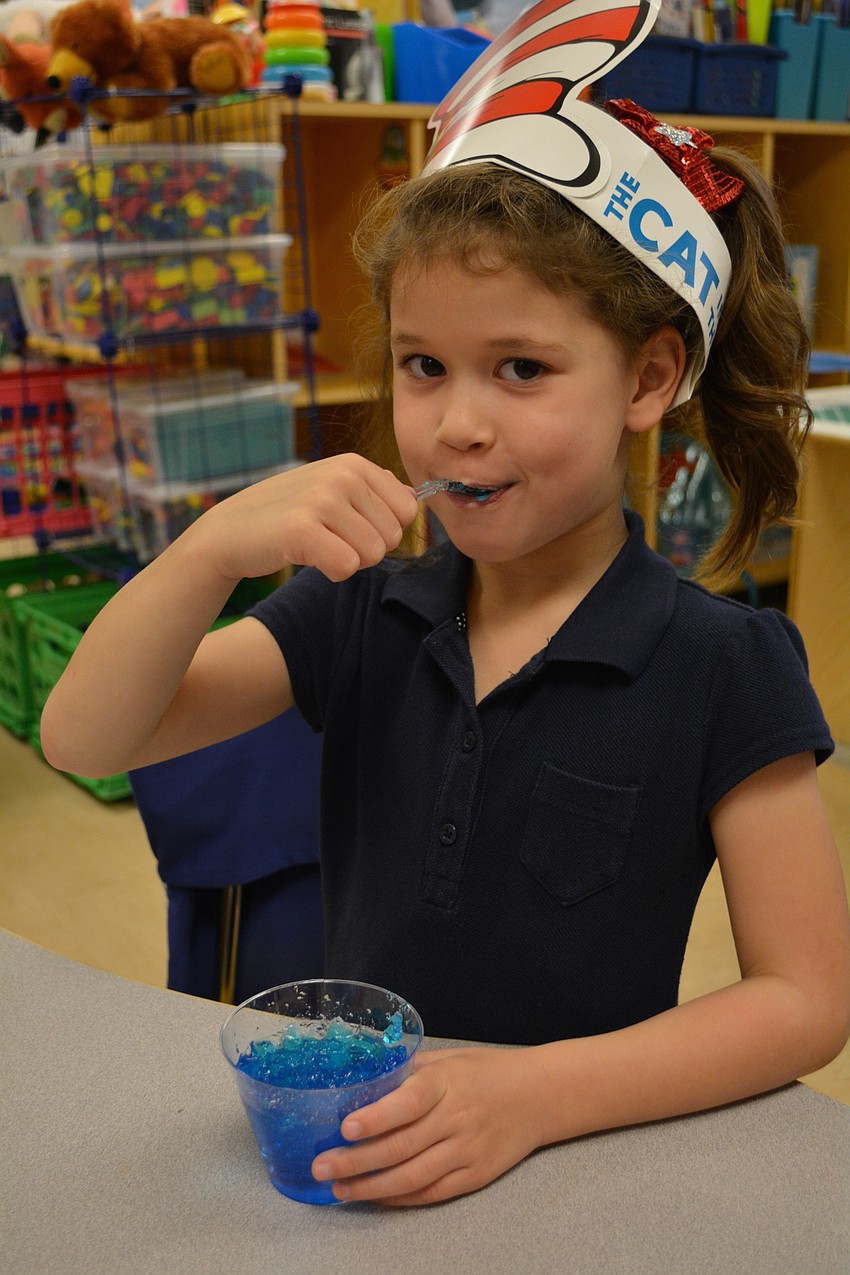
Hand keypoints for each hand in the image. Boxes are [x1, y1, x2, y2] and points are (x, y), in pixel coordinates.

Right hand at [187, 453, 418, 584]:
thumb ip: (372, 490)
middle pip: (393, 536)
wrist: (230, 532)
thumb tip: (413, 496)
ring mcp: (321, 499)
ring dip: (347, 560)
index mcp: (354, 464)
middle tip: (329, 539)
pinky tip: (307, 556)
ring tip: (316, 545)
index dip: (382, 530)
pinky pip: (348, 567)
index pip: (407, 511)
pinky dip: (331, 572)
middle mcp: (342, 475)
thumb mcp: (330, 488)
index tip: (349, 527)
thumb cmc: (286, 514)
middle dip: (366, 549)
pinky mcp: (302, 528)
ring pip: (374, 554)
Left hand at [311, 1046, 544, 1206]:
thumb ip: (409, 1072)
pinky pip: (432, 1193)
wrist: (539, 1096)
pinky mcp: (475, 1176)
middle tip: (323, 1166)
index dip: (377, 1117)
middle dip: (356, 1161)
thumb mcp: (449, 1059)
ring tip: (339, 1189)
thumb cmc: (487, 1071)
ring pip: (412, 1177)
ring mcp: (467, 1150)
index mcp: (446, 1083)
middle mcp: (456, 1118)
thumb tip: (364, 1082)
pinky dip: (400, 1198)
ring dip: (371, 1186)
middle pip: (401, 1146)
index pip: (409, 1102)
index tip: (346, 1127)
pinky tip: (376, 1197)